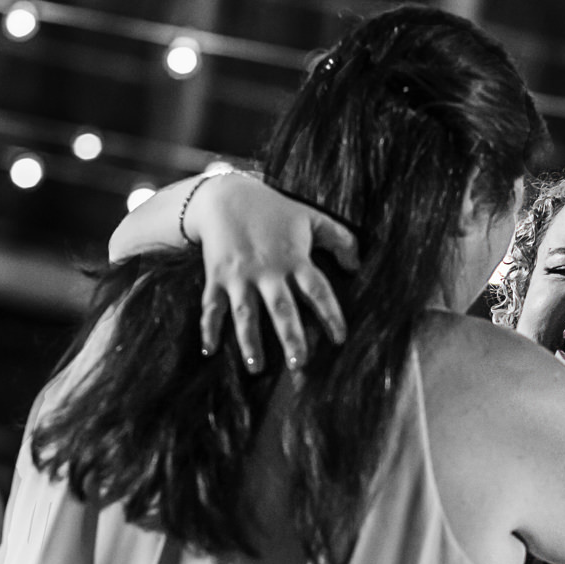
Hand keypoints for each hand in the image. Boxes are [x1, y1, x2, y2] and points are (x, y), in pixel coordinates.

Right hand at [187, 173, 359, 371]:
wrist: (226, 196)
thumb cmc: (274, 209)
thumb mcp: (311, 217)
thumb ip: (340, 239)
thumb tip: (357, 266)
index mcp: (294, 258)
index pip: (317, 290)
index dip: (330, 314)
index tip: (340, 339)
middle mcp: (267, 270)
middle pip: (281, 308)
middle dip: (290, 336)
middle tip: (298, 363)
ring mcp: (240, 275)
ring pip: (246, 313)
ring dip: (249, 341)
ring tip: (255, 367)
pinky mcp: (217, 277)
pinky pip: (211, 306)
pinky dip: (208, 328)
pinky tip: (208, 351)